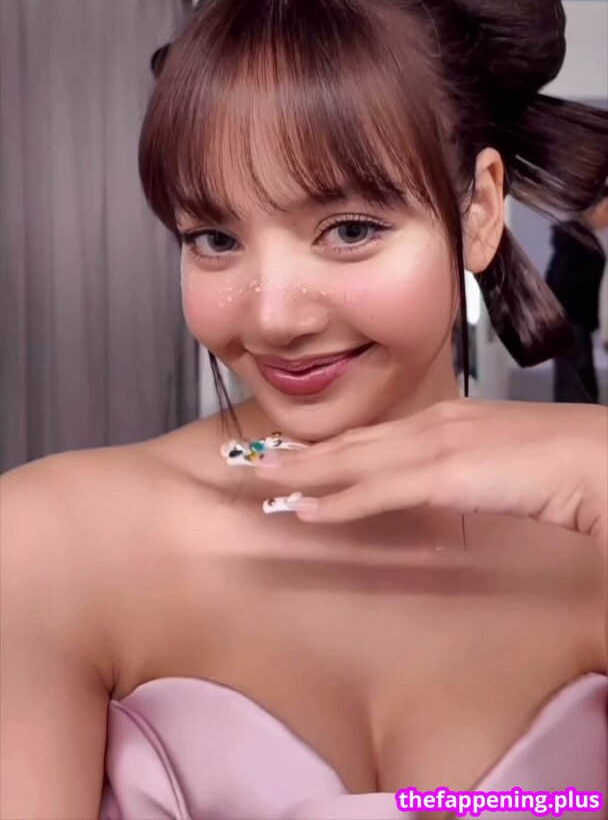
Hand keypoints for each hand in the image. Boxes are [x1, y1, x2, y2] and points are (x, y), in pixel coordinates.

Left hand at [255, 400, 606, 542]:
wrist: (593, 457)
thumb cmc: (560, 462)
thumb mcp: (504, 461)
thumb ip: (473, 469)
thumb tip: (457, 484)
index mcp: (448, 421)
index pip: (377, 436)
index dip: (335, 448)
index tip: (300, 454)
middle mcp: (433, 425)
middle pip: (354, 443)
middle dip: (303, 456)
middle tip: (259, 463)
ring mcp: (434, 446)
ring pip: (353, 461)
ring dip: (304, 474)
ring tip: (263, 482)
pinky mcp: (440, 473)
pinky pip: (376, 491)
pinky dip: (337, 501)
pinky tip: (308, 512)